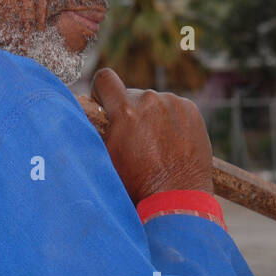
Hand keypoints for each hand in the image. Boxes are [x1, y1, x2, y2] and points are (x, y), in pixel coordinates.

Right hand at [88, 68, 213, 202]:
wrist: (177, 197)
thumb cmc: (136, 183)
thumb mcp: (105, 157)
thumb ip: (95, 131)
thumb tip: (84, 112)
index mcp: (125, 110)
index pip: (104, 78)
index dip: (102, 91)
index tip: (105, 106)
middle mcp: (150, 100)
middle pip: (131, 94)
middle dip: (129, 111)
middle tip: (134, 139)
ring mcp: (174, 103)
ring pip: (154, 101)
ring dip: (151, 115)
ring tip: (156, 144)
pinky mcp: (191, 109)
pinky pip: (174, 107)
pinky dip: (171, 119)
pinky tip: (172, 142)